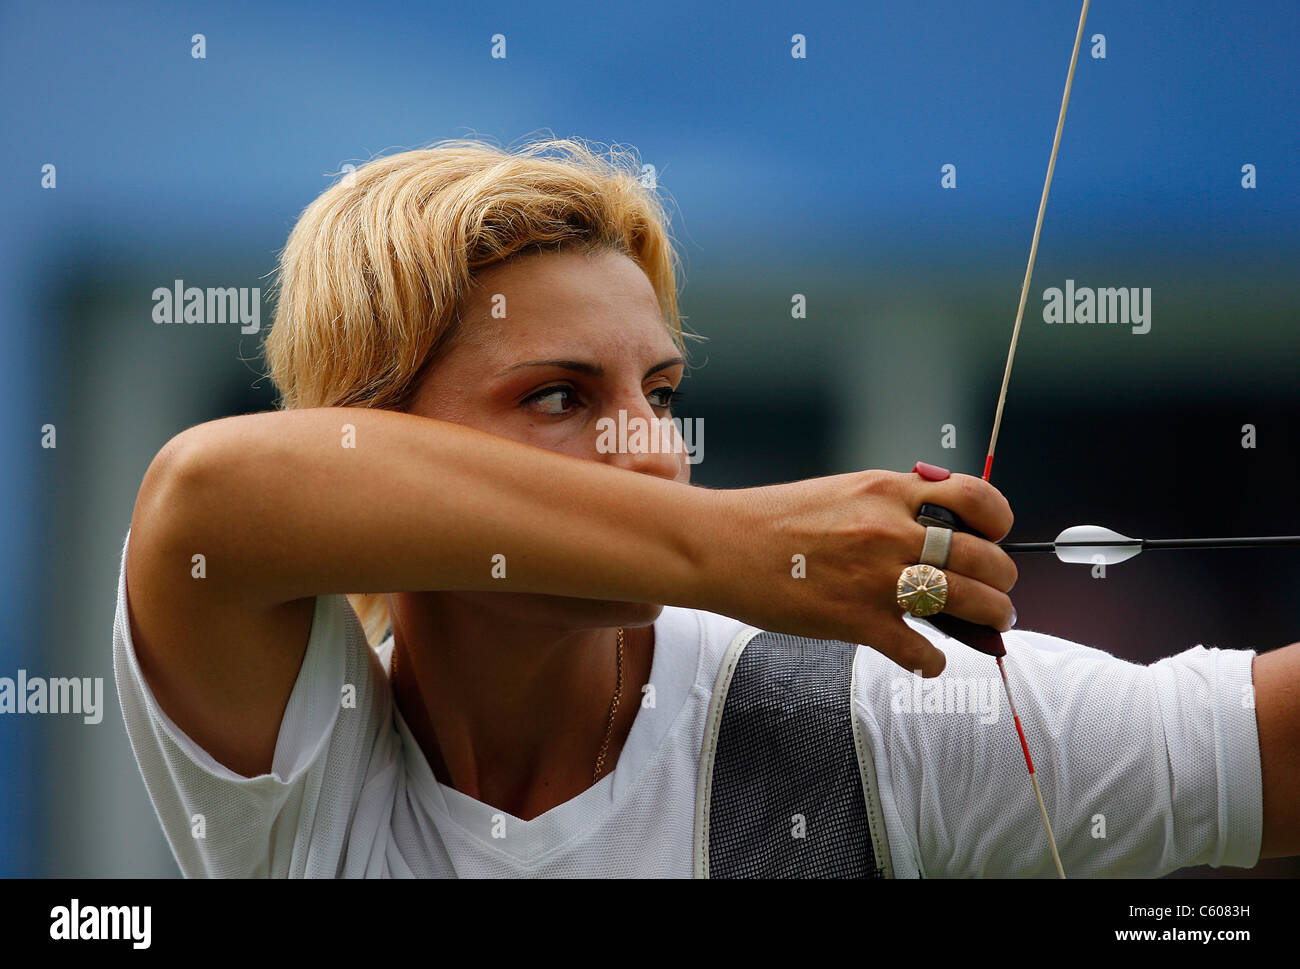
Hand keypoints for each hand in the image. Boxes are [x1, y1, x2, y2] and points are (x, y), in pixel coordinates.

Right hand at [711, 468, 1017, 676]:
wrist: (720, 546)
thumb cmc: (772, 520)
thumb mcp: (840, 491)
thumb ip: (889, 503)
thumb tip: (933, 527)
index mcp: (888, 491)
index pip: (976, 498)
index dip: (999, 521)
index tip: (996, 537)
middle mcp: (891, 530)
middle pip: (983, 559)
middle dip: (1002, 584)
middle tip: (996, 597)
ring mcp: (877, 577)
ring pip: (968, 602)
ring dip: (988, 620)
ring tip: (985, 627)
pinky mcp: (857, 621)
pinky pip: (920, 650)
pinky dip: (933, 661)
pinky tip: (928, 660)